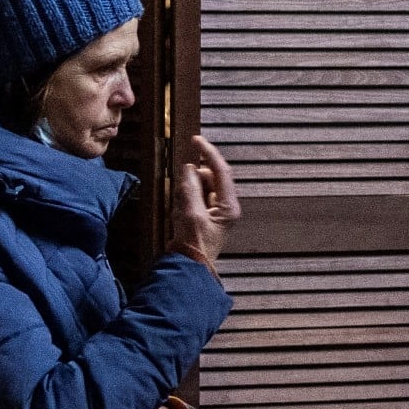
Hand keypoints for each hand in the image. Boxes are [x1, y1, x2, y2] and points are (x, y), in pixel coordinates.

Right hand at [164, 133, 240, 265]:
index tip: (196, 140)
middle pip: (210, 178)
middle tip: (181, 191)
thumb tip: (188, 168)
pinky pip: (195, 198)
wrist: (188, 268)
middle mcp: (226, 207)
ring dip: (188, 191)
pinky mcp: (205, 216)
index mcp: (229, 206)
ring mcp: (216, 212)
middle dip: (194, 178)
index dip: (209, 153)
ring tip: (181, 210)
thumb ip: (189, 188)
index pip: (221, 171)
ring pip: (201, 187)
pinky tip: (180, 214)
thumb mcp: (189, 214)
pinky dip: (185, 199)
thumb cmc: (193, 245)